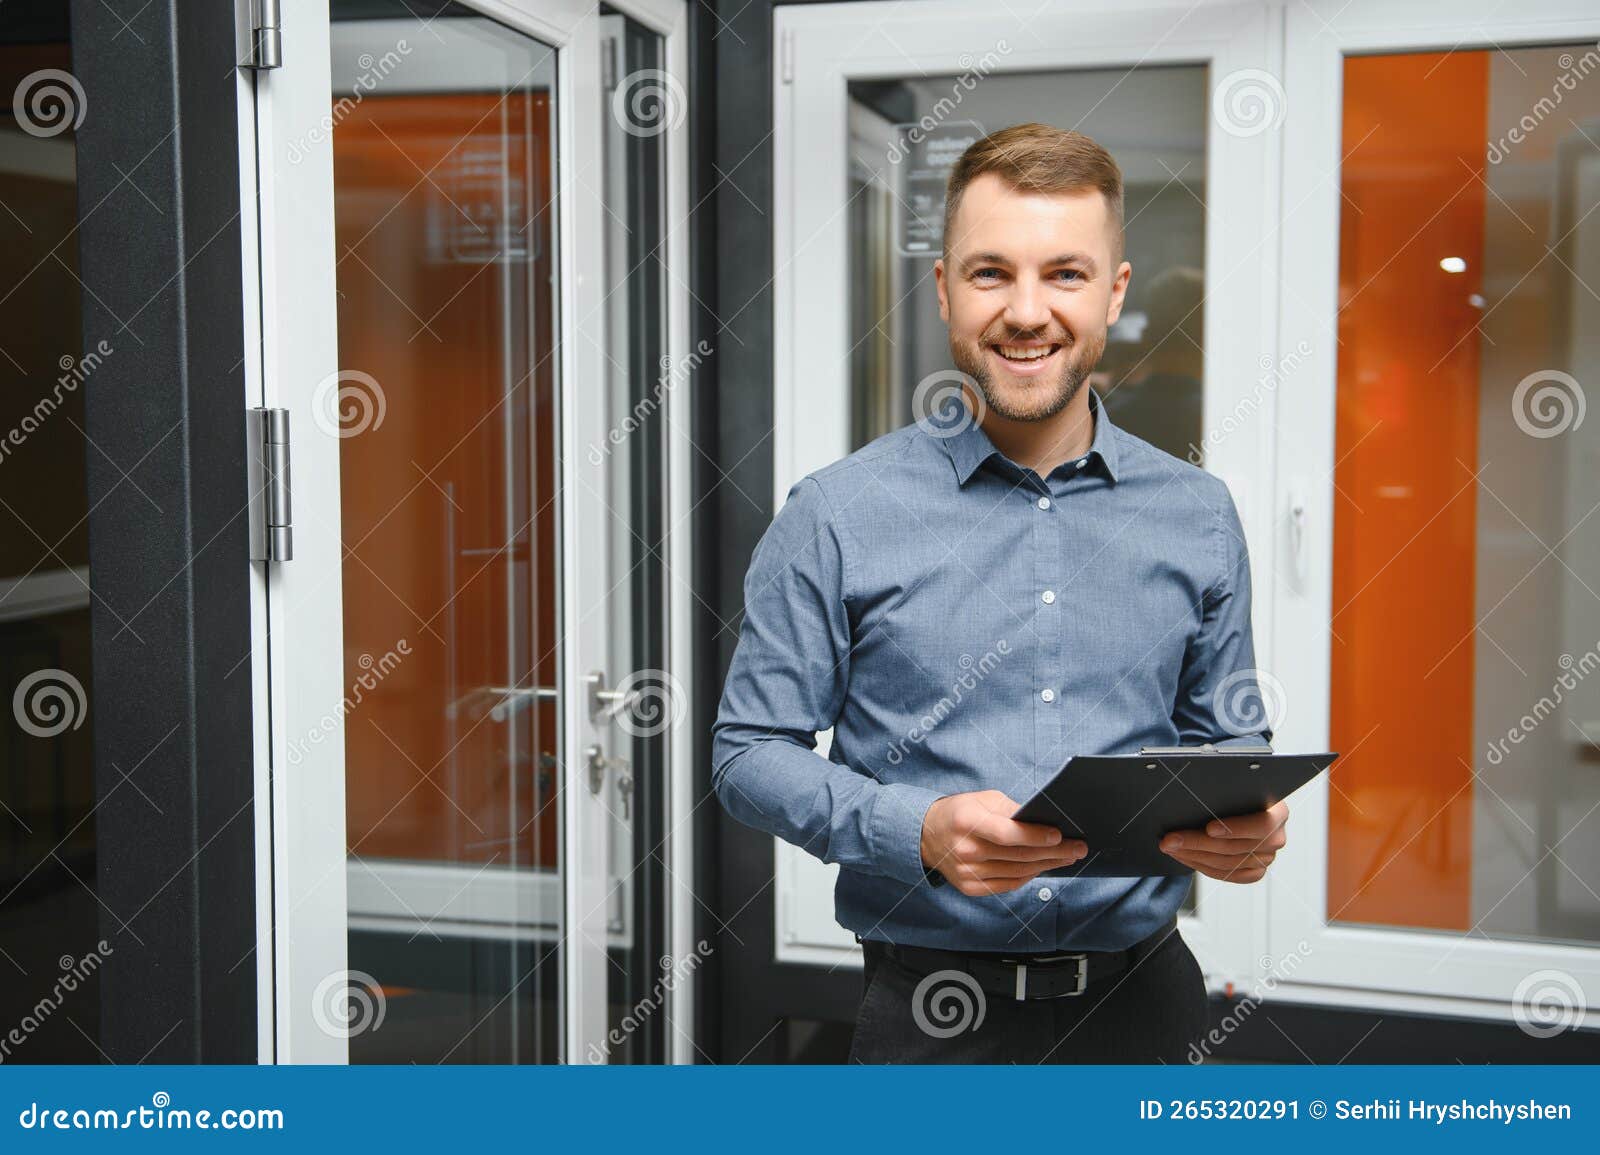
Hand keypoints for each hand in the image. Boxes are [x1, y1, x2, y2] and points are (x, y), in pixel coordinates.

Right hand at [920, 789, 1087, 895]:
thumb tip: (1043, 822)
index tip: (1060, 836)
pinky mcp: (970, 887)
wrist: (926, 835)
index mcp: (967, 822)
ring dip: (1047, 865)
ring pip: (1018, 872)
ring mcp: (968, 872)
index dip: (1036, 836)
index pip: (1008, 834)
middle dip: (1054, 852)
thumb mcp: (983, 799)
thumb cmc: (960, 812)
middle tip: (1078, 848)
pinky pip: (1008, 884)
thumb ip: (1011, 810)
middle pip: (1019, 855)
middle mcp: (966, 850)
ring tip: (1067, 857)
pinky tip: (1043, 867)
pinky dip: (1029, 876)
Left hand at [1160, 800, 1288, 882]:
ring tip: (1170, 847)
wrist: (1244, 805)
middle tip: (1171, 839)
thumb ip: (1225, 791)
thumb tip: (1195, 792)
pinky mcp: (1255, 872)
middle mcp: (1276, 838)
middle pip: (1235, 847)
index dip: (1234, 828)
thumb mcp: (1236, 786)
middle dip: (1197, 843)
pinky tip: (1184, 856)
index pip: (1261, 825)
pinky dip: (1202, 866)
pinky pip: (1227, 875)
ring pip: (1227, 864)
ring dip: (1193, 855)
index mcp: (1279, 812)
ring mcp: (1267, 858)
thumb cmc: (1237, 792)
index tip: (1208, 828)